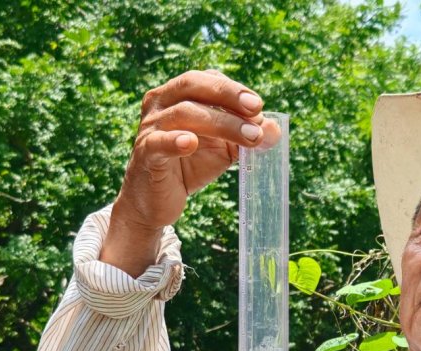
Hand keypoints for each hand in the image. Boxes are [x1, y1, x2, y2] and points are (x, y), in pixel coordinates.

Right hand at [101, 70, 281, 274]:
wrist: (157, 201)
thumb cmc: (190, 166)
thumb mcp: (224, 148)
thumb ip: (247, 135)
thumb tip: (275, 130)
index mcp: (178, 94)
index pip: (207, 79)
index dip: (233, 88)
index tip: (258, 106)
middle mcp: (160, 103)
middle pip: (193, 86)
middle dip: (228, 95)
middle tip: (256, 110)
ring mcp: (150, 127)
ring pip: (184, 113)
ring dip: (220, 124)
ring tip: (248, 139)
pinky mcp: (145, 153)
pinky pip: (159, 143)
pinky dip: (175, 141)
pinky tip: (191, 143)